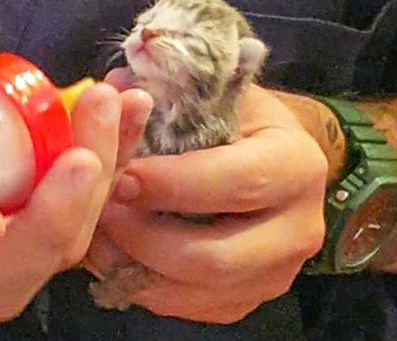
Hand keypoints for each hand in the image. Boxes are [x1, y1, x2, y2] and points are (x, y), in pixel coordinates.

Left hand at [85, 77, 327, 323]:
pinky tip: (115, 253)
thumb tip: (112, 91)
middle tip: (99, 210)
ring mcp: (278, 274)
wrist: (273, 152)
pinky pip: (191, 307)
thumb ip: (168, 90)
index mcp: (297, 164)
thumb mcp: (214, 89)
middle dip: (145, 237)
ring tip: (97, 233)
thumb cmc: (238, 113)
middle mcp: (299, 228)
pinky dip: (145, 285)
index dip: (170, 183)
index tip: (120, 174)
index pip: (234, 183)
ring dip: (138, 267)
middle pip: (214, 256)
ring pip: (198, 291)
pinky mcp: (250, 300)